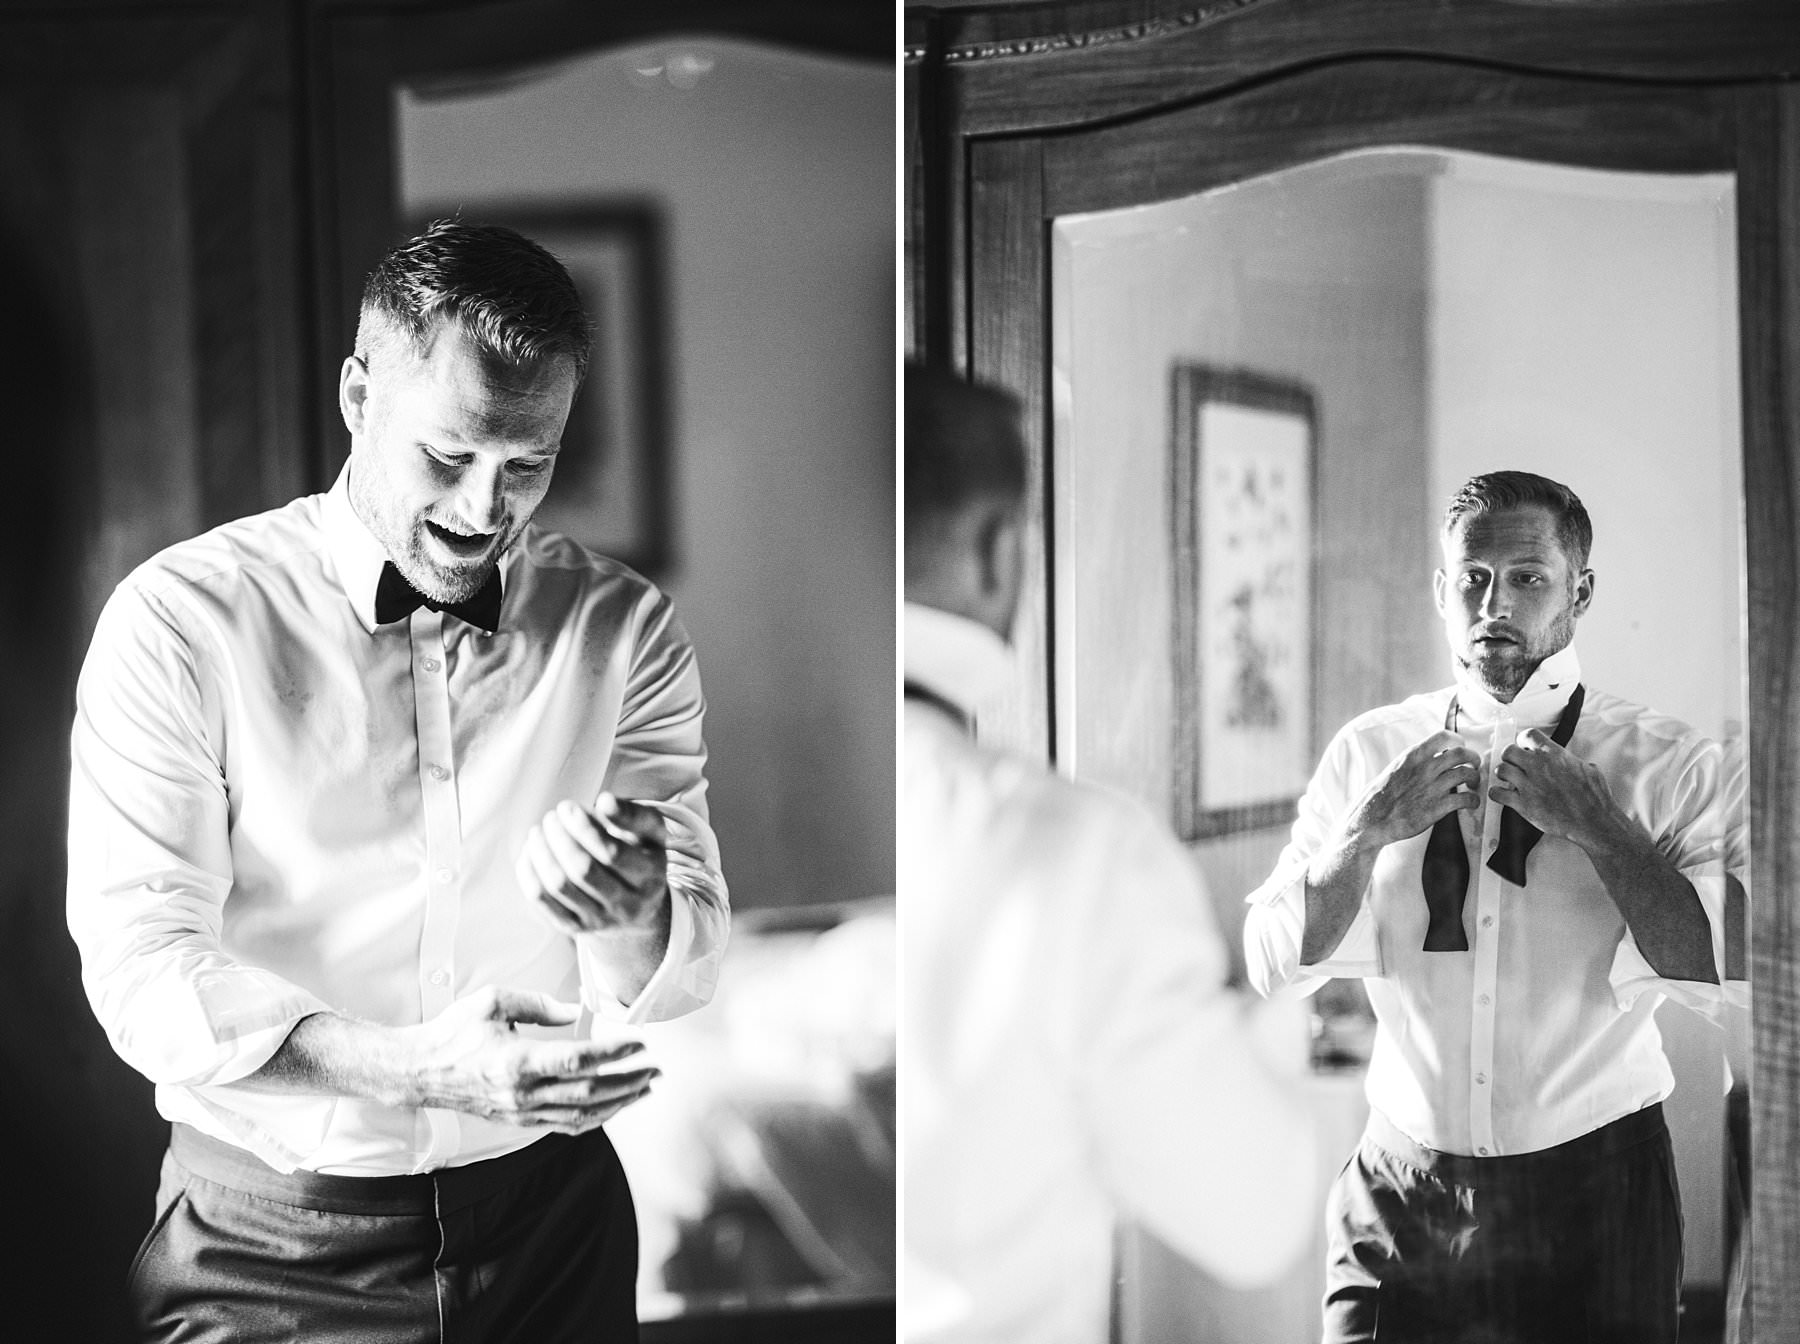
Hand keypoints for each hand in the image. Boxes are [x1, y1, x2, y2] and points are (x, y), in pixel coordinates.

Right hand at [404, 986, 656, 1133]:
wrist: (421, 1071)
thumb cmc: (454, 1032)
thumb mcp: (494, 1001)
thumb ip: (540, 1004)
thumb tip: (579, 1010)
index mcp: (517, 1061)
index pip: (578, 1061)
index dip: (614, 1054)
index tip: (639, 1044)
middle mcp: (523, 1093)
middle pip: (589, 1093)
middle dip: (629, 1082)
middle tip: (655, 1069)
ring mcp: (522, 1112)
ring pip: (583, 1116)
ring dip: (620, 1103)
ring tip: (645, 1089)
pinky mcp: (520, 1121)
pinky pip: (566, 1126)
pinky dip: (596, 1118)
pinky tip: (614, 1106)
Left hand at [517, 794, 668, 937]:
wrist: (638, 907)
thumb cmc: (640, 856)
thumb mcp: (650, 833)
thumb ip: (632, 813)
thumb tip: (605, 802)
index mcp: (650, 876)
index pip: (612, 853)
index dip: (584, 828)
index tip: (567, 807)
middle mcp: (628, 904)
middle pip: (583, 870)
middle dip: (560, 838)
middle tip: (552, 817)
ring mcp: (600, 919)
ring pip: (560, 886)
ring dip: (542, 853)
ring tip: (538, 831)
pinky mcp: (575, 927)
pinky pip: (544, 902)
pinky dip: (530, 874)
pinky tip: (531, 852)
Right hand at [1345, 729, 1482, 848]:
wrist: (1373, 819)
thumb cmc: (1383, 795)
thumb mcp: (1396, 767)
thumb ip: (1415, 760)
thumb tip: (1432, 754)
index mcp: (1413, 756)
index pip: (1444, 736)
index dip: (1458, 740)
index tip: (1461, 747)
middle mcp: (1425, 769)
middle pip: (1461, 754)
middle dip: (1473, 758)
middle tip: (1474, 765)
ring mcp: (1432, 788)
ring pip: (1467, 774)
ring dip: (1475, 779)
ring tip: (1473, 784)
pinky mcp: (1438, 807)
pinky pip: (1466, 799)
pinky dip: (1473, 800)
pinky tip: (1471, 803)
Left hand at [1489, 729, 1621, 847]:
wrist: (1593, 821)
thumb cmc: (1595, 797)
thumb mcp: (1587, 768)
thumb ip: (1569, 760)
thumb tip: (1566, 759)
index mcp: (1554, 754)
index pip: (1528, 735)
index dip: (1524, 741)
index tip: (1525, 748)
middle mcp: (1538, 766)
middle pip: (1508, 751)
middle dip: (1510, 757)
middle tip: (1515, 765)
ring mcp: (1529, 785)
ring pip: (1500, 770)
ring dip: (1503, 774)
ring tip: (1510, 780)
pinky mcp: (1523, 804)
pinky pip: (1496, 793)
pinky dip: (1497, 793)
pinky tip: (1503, 795)